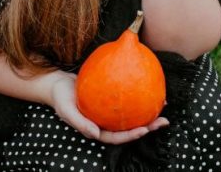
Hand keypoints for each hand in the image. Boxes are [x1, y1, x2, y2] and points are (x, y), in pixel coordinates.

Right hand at [45, 72, 168, 143]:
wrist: (57, 83)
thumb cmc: (60, 98)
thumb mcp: (66, 111)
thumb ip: (80, 123)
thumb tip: (96, 135)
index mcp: (97, 130)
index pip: (117, 137)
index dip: (131, 136)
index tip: (145, 129)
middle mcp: (105, 123)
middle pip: (129, 128)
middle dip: (148, 127)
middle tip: (163, 121)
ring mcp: (109, 113)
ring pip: (131, 115)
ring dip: (148, 113)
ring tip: (163, 105)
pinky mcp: (110, 100)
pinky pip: (127, 99)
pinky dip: (138, 95)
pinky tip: (149, 87)